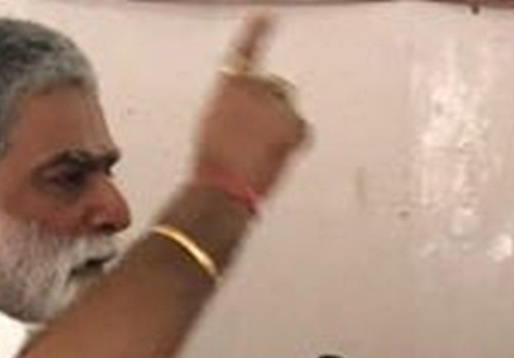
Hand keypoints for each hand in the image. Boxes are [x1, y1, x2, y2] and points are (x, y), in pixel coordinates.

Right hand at [193, 13, 309, 199]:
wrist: (222, 185)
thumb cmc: (213, 164)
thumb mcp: (214, 129)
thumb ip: (236, 113)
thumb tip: (254, 121)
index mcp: (228, 85)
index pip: (246, 51)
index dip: (256, 32)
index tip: (265, 16)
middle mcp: (253, 85)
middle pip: (276, 90)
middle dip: (273, 110)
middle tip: (257, 139)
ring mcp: (275, 103)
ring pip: (288, 112)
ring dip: (280, 128)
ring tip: (258, 153)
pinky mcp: (293, 121)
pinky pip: (300, 129)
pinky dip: (292, 142)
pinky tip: (274, 157)